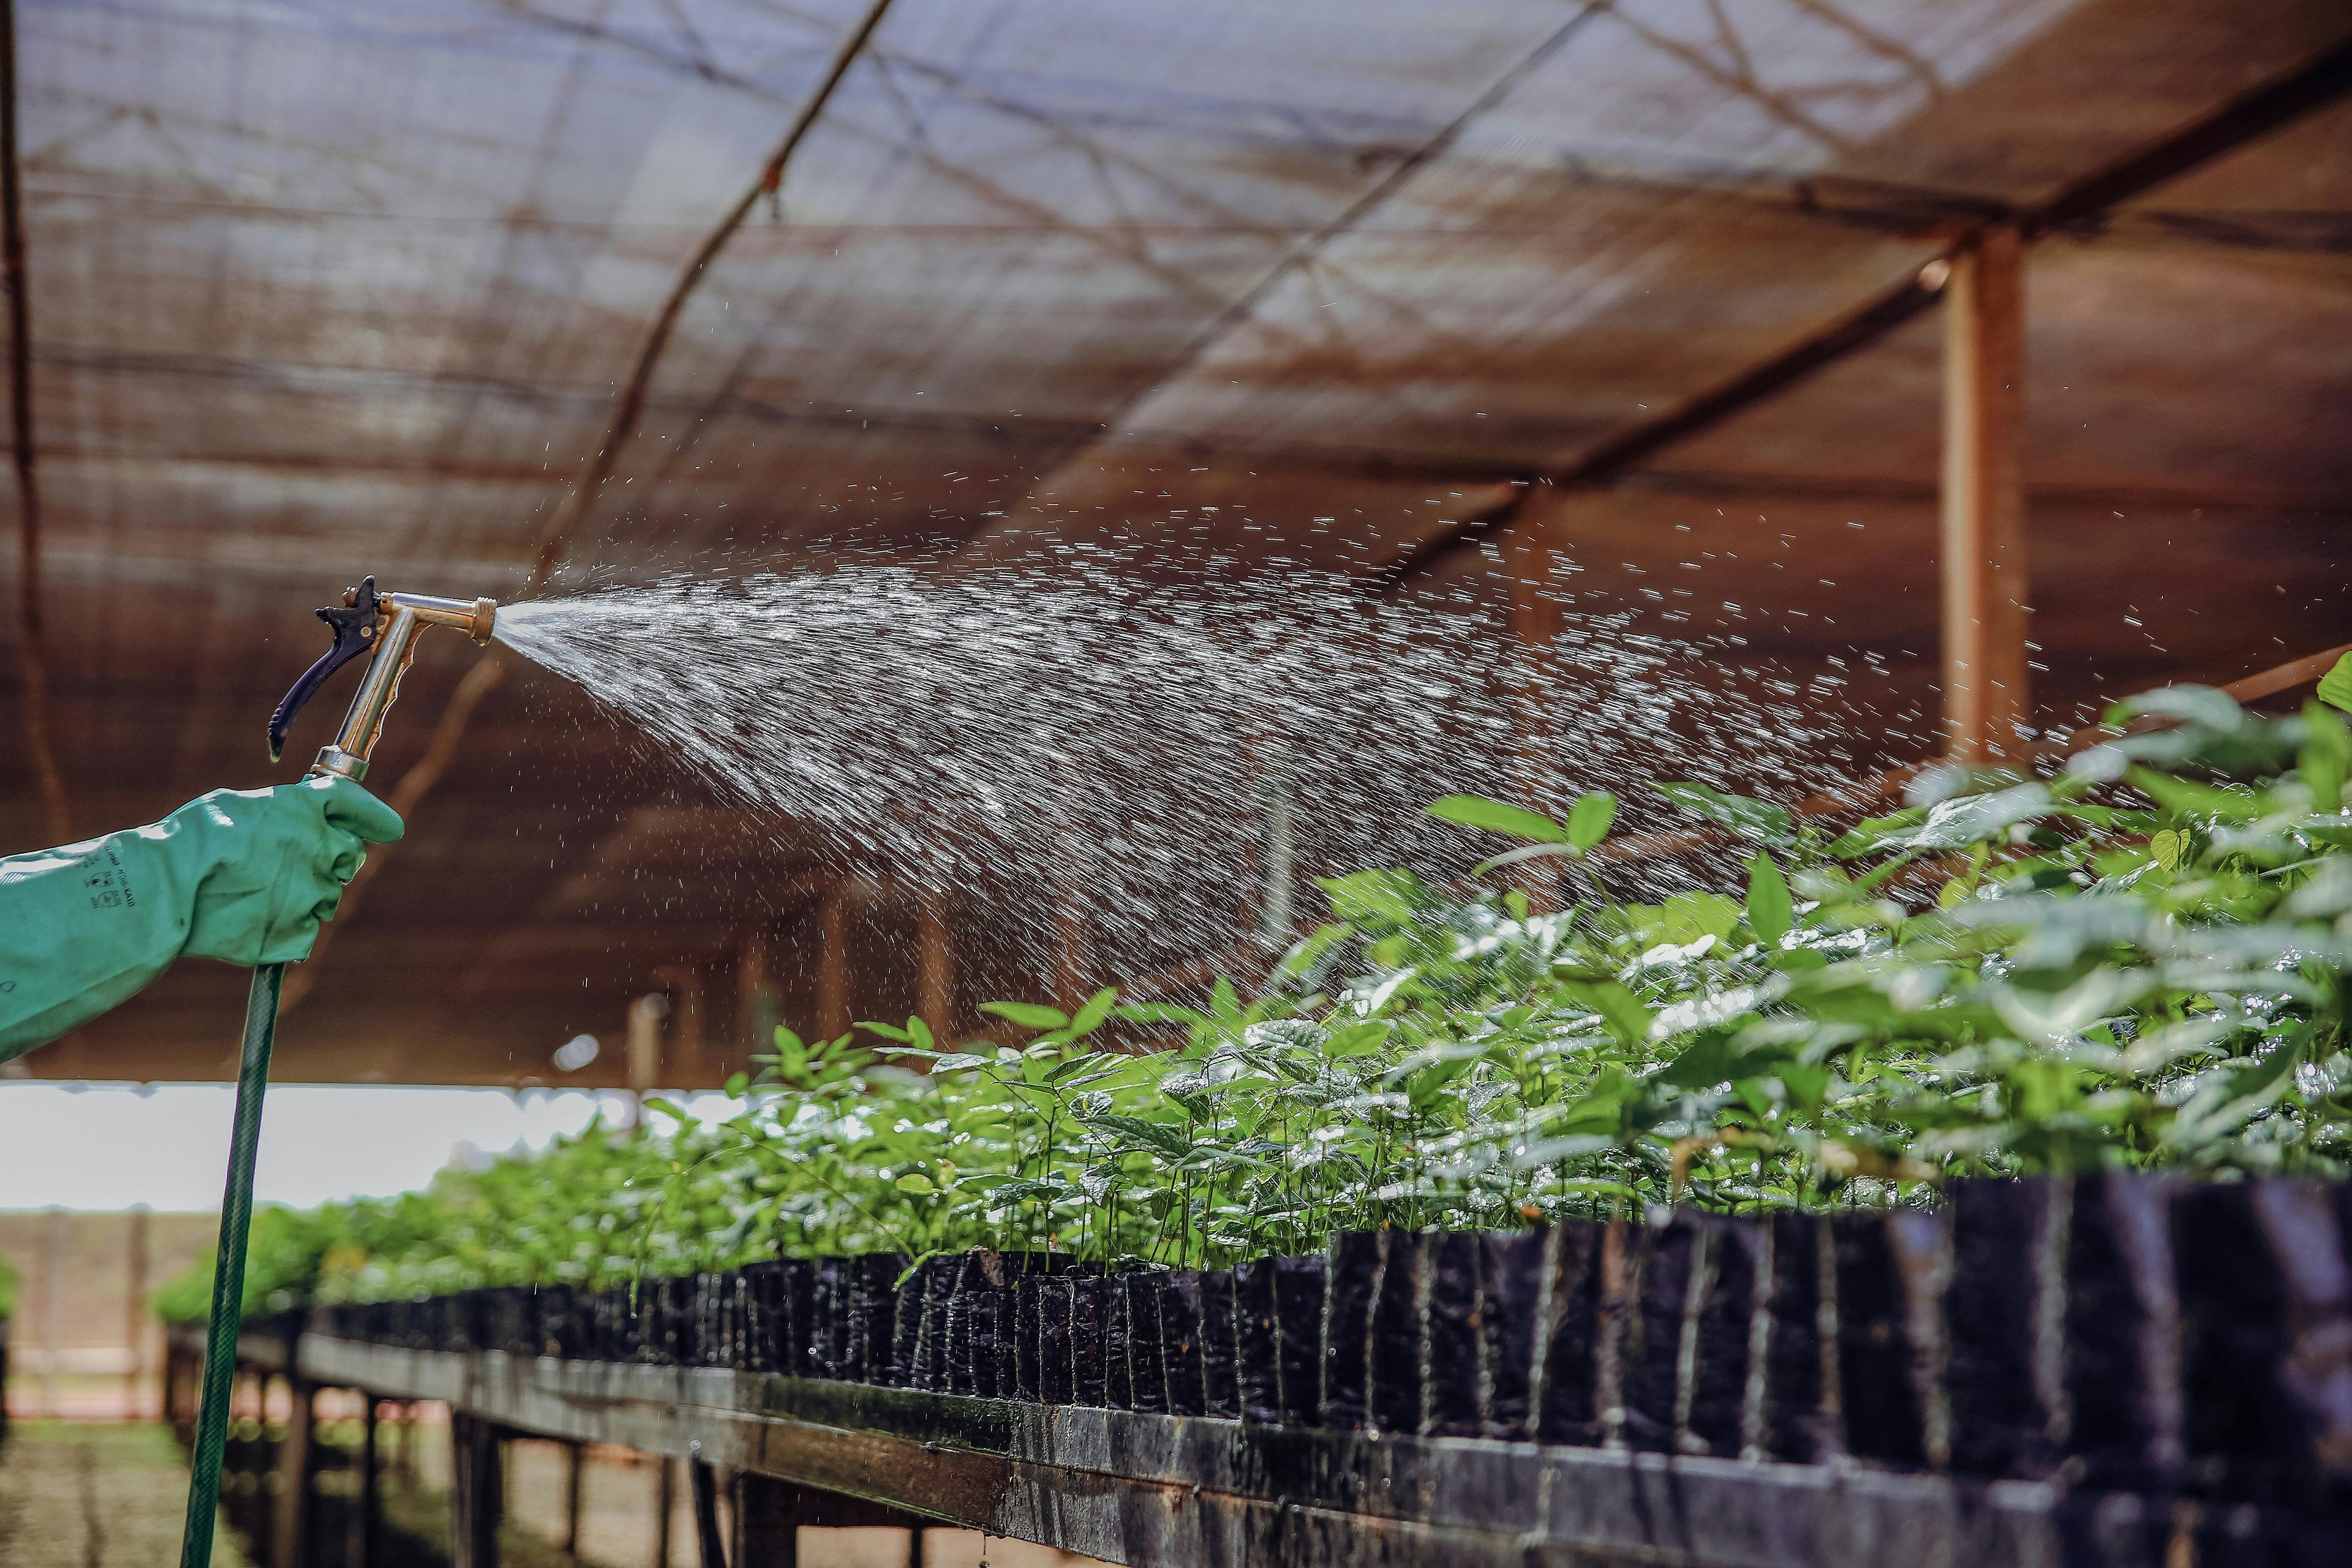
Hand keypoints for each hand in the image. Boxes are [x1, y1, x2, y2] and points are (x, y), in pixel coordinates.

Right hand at [170, 776, 405, 964]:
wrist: (162, 891)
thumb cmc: (189, 842)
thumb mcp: (234, 806)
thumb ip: (279, 814)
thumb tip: (293, 819)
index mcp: (305, 808)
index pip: (357, 806)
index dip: (375, 817)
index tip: (388, 828)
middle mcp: (320, 847)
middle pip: (349, 855)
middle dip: (331, 859)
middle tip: (293, 866)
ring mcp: (312, 894)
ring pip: (327, 897)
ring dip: (304, 896)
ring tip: (254, 895)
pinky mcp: (296, 934)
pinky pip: (305, 933)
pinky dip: (285, 932)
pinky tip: (250, 922)